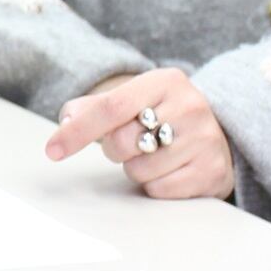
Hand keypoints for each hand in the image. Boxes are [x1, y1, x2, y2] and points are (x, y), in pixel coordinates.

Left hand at [43, 68, 235, 200]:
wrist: (218, 135)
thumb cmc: (163, 116)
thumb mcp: (133, 100)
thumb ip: (93, 108)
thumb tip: (66, 121)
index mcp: (166, 80)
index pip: (111, 107)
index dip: (78, 131)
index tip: (52, 150)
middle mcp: (191, 106)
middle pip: (122, 142)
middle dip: (115, 149)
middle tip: (131, 143)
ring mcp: (205, 139)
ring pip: (139, 170)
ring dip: (137, 168)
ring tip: (155, 154)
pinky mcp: (212, 172)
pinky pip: (159, 190)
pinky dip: (155, 185)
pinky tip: (170, 169)